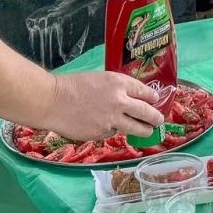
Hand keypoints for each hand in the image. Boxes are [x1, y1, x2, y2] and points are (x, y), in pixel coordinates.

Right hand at [41, 71, 162, 141]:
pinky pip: (113, 132)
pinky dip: (112, 130)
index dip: (152, 98)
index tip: (156, 101)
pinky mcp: (102, 133)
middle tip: (159, 120)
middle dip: (156, 118)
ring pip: (136, 128)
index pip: (145, 92)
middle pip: (147, 112)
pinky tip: (105, 126)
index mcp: (120, 83)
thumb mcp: (101, 79)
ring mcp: (112, 119)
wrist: (53, 101)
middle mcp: (120, 101)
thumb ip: (117, 88)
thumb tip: (131, 98)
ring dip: (145, 130)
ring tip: (149, 131)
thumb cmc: (73, 86)